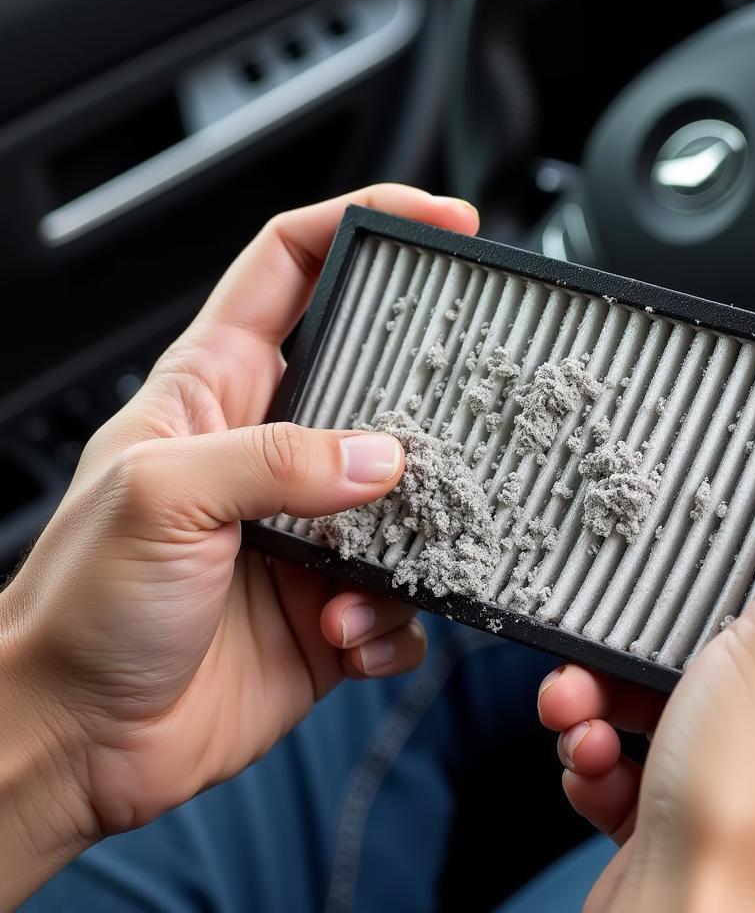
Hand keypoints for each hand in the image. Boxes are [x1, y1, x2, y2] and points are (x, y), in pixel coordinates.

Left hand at [0, 185, 477, 906]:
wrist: (77, 740)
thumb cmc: (80, 607)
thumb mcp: (160, 498)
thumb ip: (277, 461)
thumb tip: (380, 456)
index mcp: (216, 389)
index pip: (293, 265)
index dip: (365, 223)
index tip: (440, 221)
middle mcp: (272, 450)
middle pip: (377, 376)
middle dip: (429, 386)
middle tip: (471, 399)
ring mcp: (310, 525)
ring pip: (408, 494)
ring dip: (411, 534)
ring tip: (365, 574)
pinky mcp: (333, 599)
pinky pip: (402, 593)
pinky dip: (394, 618)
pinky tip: (350, 634)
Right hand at [538, 364, 754, 911]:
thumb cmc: (754, 810)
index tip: (724, 545)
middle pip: (752, 643)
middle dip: (665, 639)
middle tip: (618, 641)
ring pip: (691, 704)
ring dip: (619, 697)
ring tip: (578, 710)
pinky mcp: (715, 829)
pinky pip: (662, 763)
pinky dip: (616, 757)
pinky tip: (594, 768)